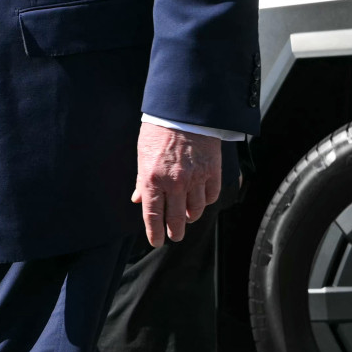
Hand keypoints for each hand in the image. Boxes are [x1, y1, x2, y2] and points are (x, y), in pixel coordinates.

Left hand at [133, 122, 222, 246]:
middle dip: (174, 232)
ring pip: (195, 210)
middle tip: (174, 236)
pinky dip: (206, 201)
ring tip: (187, 217)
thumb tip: (138, 199)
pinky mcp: (212, 171)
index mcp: (152, 179)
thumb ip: (142, 181)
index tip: (155, 241)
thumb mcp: (143, 155)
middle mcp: (174, 182)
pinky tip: (201, 200)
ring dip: (190, 217)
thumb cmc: (159, 130)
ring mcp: (195, 178)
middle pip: (176, 219)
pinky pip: (211, 195)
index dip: (154, 233)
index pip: (153, 216)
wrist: (184, 110)